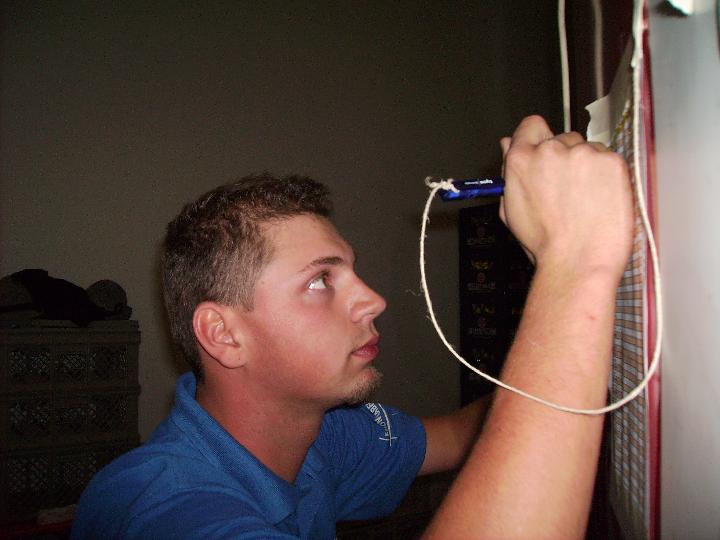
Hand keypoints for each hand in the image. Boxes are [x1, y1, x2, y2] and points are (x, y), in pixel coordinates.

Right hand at [498, 115, 633, 279]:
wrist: (578, 262)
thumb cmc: (545, 245)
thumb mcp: (512, 209)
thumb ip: (510, 173)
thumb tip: (508, 145)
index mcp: (521, 160)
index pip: (530, 126)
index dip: (537, 137)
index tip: (544, 147)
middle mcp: (551, 150)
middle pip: (562, 139)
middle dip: (565, 158)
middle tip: (568, 189)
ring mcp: (583, 153)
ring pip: (588, 149)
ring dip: (588, 166)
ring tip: (585, 200)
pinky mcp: (611, 161)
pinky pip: (609, 159)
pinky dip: (607, 176)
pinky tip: (600, 200)